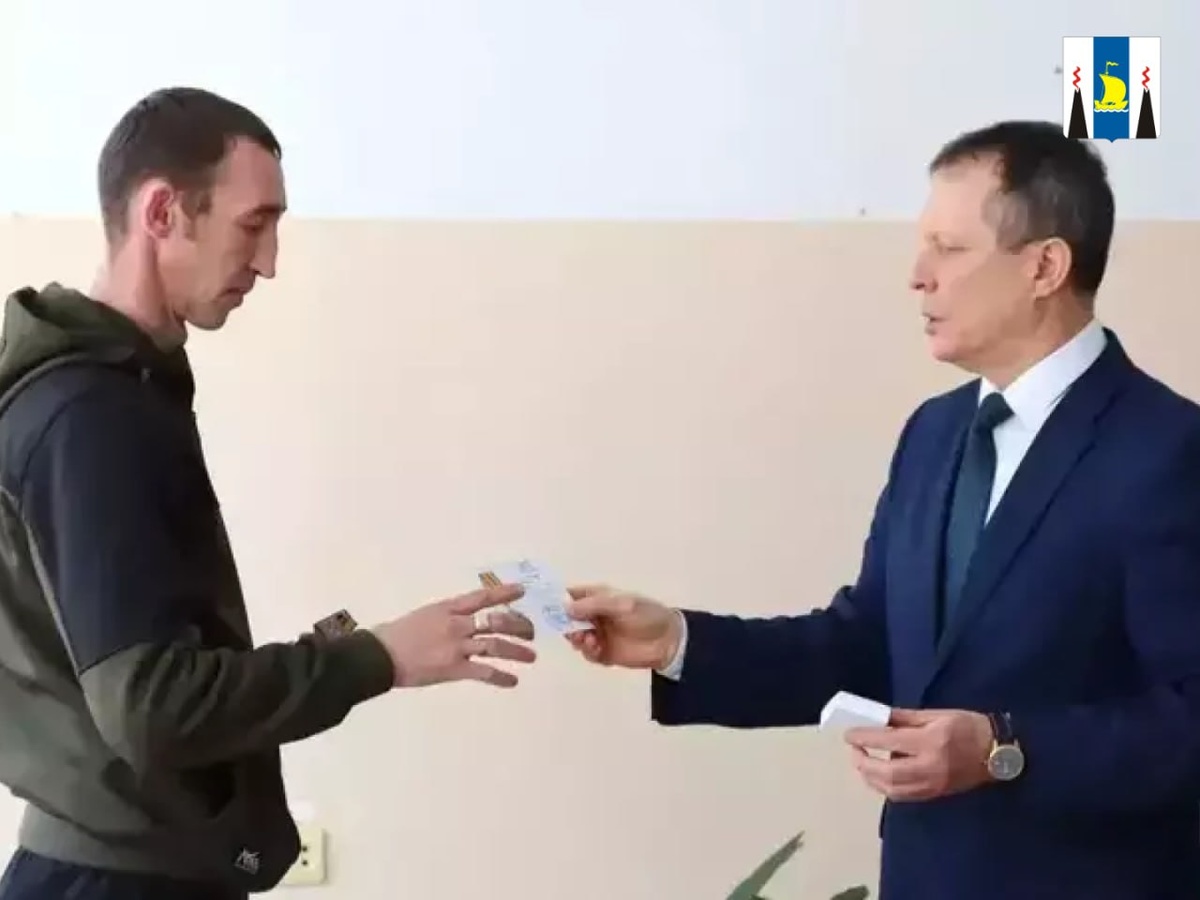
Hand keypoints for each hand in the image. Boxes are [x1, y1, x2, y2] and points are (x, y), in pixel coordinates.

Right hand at [372, 583, 534, 688]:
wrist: (379, 656)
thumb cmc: (395, 635)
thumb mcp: (423, 616)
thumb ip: (445, 617)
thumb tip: (462, 620)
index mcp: (447, 609)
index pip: (482, 597)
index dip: (504, 594)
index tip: (522, 591)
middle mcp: (456, 624)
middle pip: (496, 621)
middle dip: (518, 626)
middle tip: (531, 632)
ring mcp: (457, 647)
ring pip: (496, 645)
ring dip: (517, 651)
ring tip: (532, 656)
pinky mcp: (454, 669)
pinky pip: (484, 672)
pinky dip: (501, 677)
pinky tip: (513, 681)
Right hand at [563, 584, 681, 669]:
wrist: (668, 641)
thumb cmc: (646, 615)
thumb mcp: (622, 604)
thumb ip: (594, 605)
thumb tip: (566, 608)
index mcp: (598, 597)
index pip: (571, 595)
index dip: (557, 600)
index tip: (546, 609)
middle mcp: (594, 615)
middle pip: (568, 620)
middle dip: (566, 626)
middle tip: (574, 632)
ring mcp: (598, 634)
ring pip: (576, 638)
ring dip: (578, 640)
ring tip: (590, 641)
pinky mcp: (604, 653)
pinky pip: (588, 654)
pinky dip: (589, 653)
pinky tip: (598, 650)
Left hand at [844, 708, 993, 800]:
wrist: (998, 753)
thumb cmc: (969, 727)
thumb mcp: (937, 714)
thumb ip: (906, 717)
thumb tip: (879, 718)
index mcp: (930, 741)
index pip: (889, 741)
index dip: (865, 738)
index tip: (849, 735)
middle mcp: (929, 767)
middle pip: (886, 772)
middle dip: (864, 763)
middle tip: (854, 751)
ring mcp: (932, 785)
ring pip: (892, 789)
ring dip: (871, 778)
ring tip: (862, 764)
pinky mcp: (935, 794)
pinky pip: (903, 796)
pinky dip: (886, 788)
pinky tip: (879, 778)